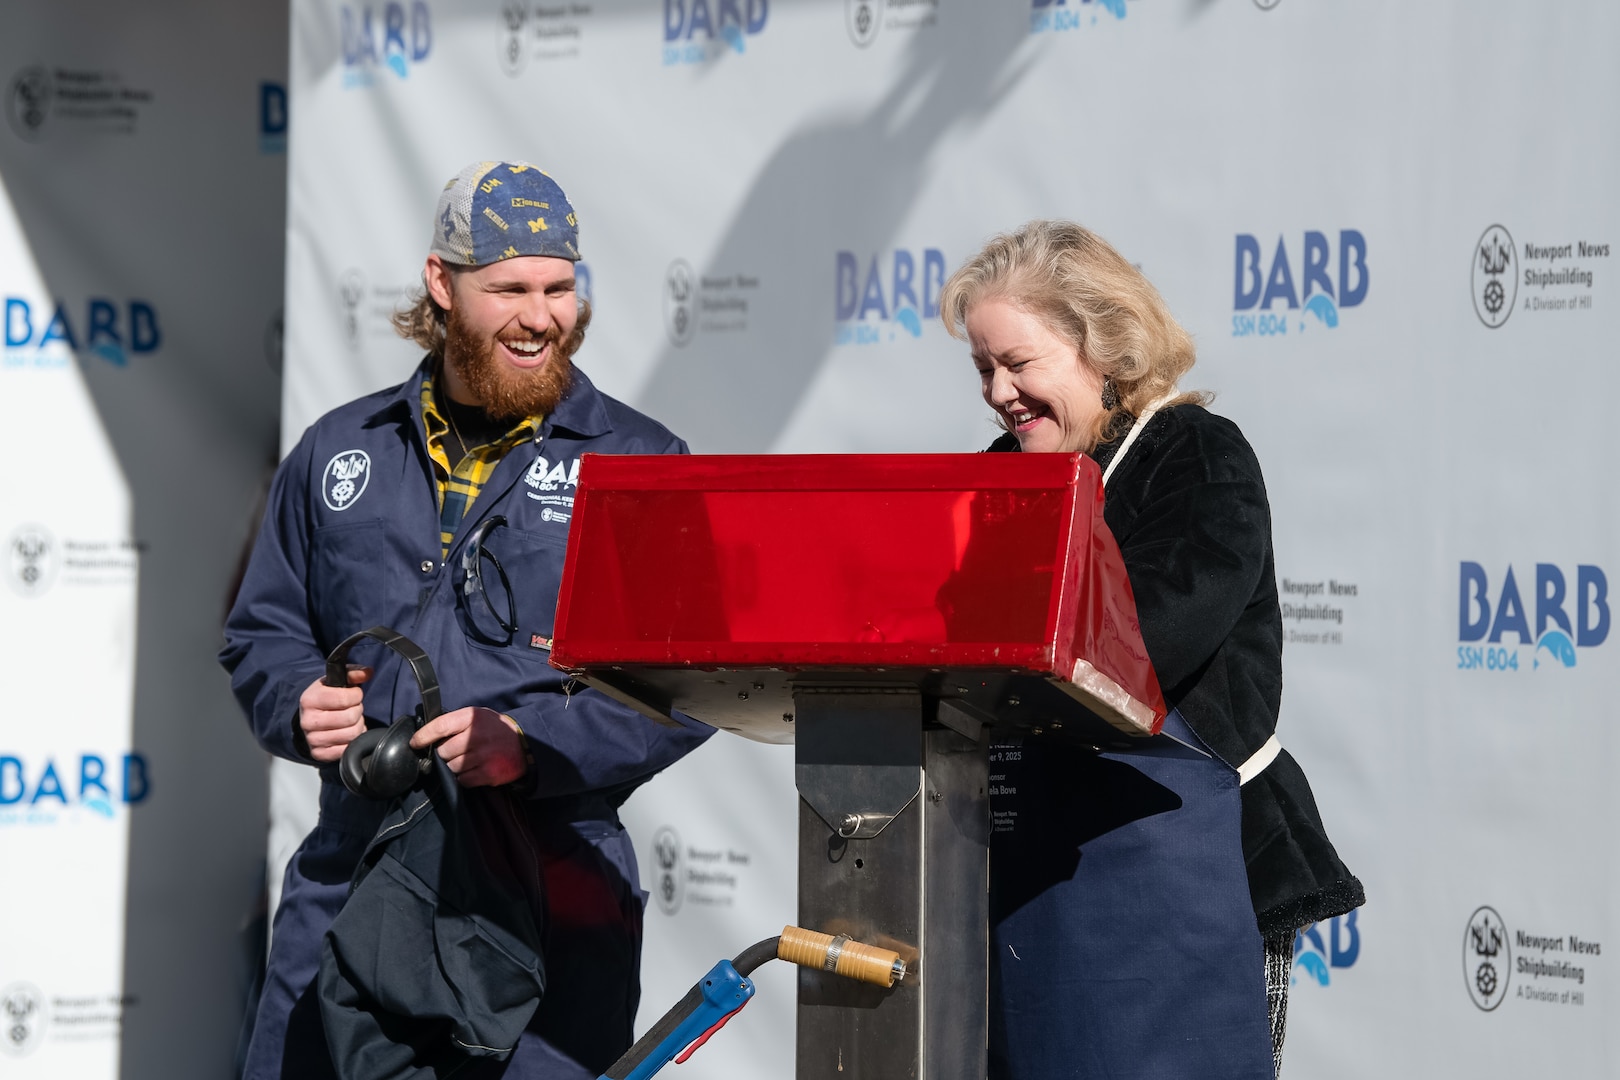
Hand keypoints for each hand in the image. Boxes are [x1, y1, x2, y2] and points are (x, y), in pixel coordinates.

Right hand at [297, 666, 371, 762]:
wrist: (308, 718)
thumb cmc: (325, 698)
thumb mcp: (335, 682)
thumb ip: (353, 673)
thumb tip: (368, 672)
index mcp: (310, 700)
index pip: (344, 698)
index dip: (356, 695)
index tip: (353, 694)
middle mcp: (309, 721)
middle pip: (350, 717)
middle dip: (357, 711)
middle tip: (351, 708)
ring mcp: (313, 739)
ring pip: (352, 734)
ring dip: (357, 726)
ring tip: (349, 721)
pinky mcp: (319, 754)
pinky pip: (347, 749)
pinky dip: (352, 741)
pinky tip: (345, 733)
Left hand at [410, 707, 527, 787]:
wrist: (525, 744)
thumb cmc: (494, 729)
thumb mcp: (477, 716)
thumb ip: (455, 723)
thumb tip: (426, 736)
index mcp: (471, 718)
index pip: (440, 726)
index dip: (423, 736)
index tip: (414, 743)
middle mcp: (476, 736)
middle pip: (443, 752)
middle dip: (444, 754)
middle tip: (454, 752)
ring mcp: (482, 756)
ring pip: (451, 768)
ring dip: (454, 767)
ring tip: (467, 760)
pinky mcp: (488, 773)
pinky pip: (463, 780)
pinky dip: (464, 777)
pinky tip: (474, 769)